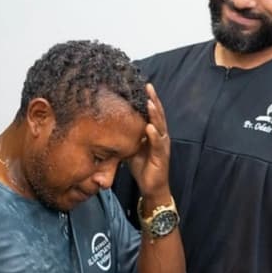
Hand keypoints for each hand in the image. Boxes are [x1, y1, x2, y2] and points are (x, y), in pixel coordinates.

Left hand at [126, 84, 170, 199]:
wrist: (152, 187)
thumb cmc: (142, 166)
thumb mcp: (131, 147)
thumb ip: (126, 136)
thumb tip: (110, 125)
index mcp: (153, 133)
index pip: (151, 113)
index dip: (149, 99)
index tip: (143, 85)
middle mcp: (160, 136)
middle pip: (158, 114)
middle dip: (153, 100)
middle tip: (148, 86)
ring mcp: (162, 146)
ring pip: (160, 126)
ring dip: (155, 114)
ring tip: (150, 102)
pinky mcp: (161, 157)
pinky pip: (158, 144)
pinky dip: (154, 135)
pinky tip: (150, 128)